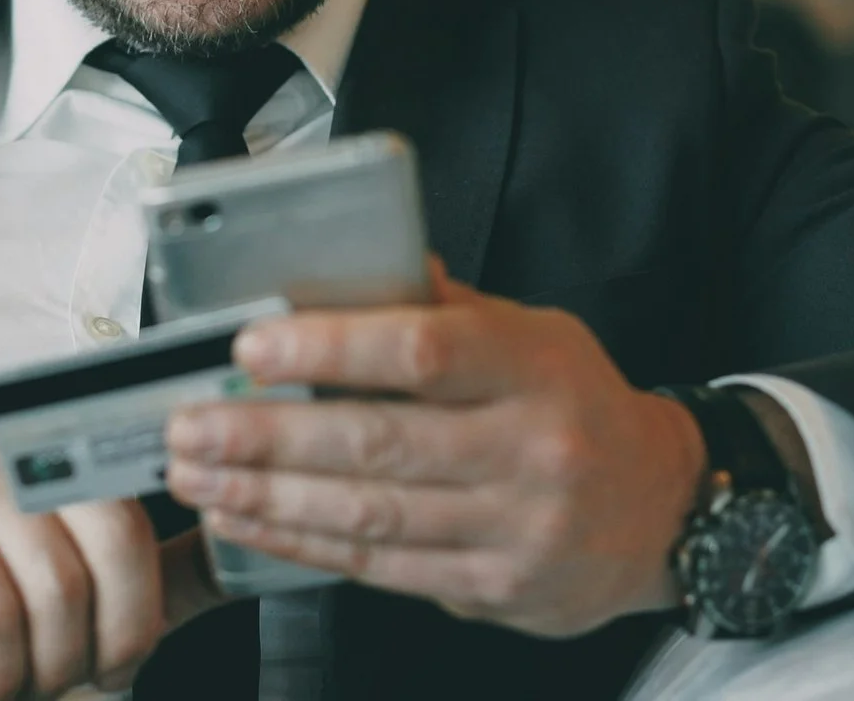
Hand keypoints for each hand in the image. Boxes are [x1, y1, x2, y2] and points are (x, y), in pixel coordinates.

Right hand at [0, 432, 224, 700]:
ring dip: (46, 665)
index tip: (123, 659)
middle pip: (115, 542)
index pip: (149, 516)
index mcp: (76, 457)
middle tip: (78, 680)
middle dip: (108, 640)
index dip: (143, 602)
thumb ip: (162, 577)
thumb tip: (246, 550)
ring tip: (22, 678)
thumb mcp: (90, 603)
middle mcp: (27, 445)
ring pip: (55, 586)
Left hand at [160, 261, 705, 637]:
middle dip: (266, 434)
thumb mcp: (531, 334)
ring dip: (266, 494)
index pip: (422, 351)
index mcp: (533, 366)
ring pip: (368, 514)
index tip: (252, 344)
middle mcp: (529, 448)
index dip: (329, 349)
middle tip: (192, 422)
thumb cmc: (574, 405)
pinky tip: (247, 517)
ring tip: (198, 472)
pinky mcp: (493, 589)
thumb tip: (342, 266)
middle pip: (377, 443)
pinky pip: (378, 567)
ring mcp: (514, 527)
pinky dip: (300, 541)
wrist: (661, 510)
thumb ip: (441, 308)